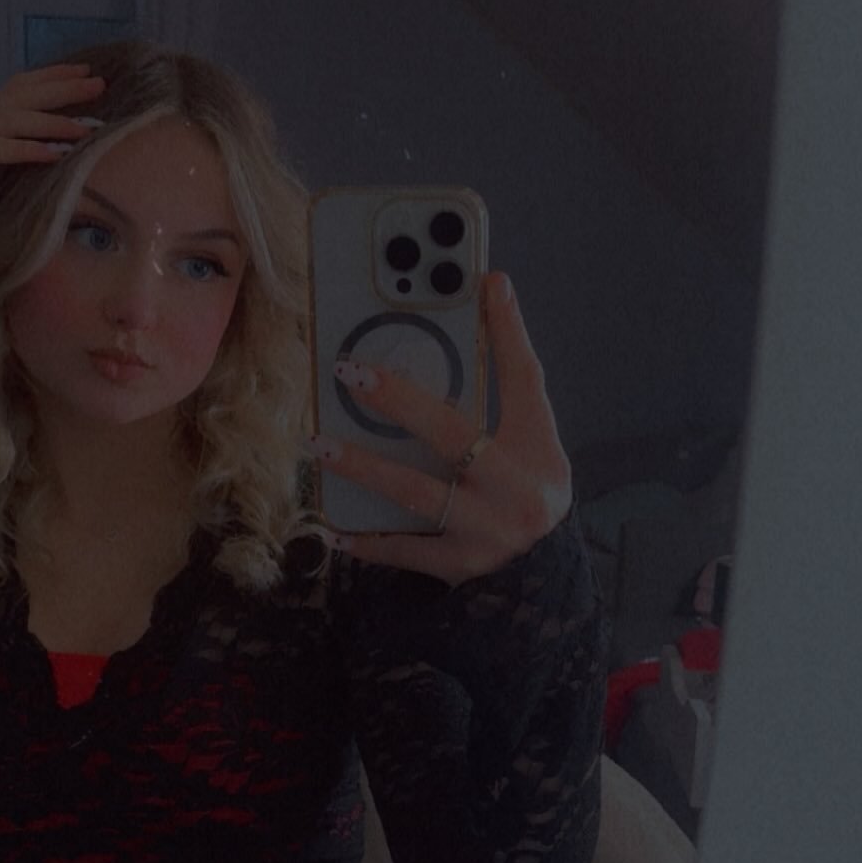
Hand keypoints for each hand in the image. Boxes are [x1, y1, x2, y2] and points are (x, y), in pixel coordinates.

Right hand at [0, 63, 106, 202]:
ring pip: (12, 118)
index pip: (20, 87)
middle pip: (21, 94)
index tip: (86, 72)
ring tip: (85, 129)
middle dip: (62, 87)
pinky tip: (55, 154)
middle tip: (98, 84)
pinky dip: (28, 150)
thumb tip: (59, 154)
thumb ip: (15, 155)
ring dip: (52, 122)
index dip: (52, 75)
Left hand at [309, 272, 573, 587]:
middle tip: (351, 373)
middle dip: (401, 402)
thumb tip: (462, 329)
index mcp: (537, 449)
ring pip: (417, 493)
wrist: (542, 579)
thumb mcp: (529, 448)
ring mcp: (487, 530)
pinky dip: (368, 541)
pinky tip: (334, 530)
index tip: (487, 283)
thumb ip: (500, 399)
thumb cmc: (524, 495)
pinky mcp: (460, 567)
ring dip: (364, 468)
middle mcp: (516, 488)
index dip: (507, 332)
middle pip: (454, 435)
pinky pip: (404, 550)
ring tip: (320, 444)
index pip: (525, 381)